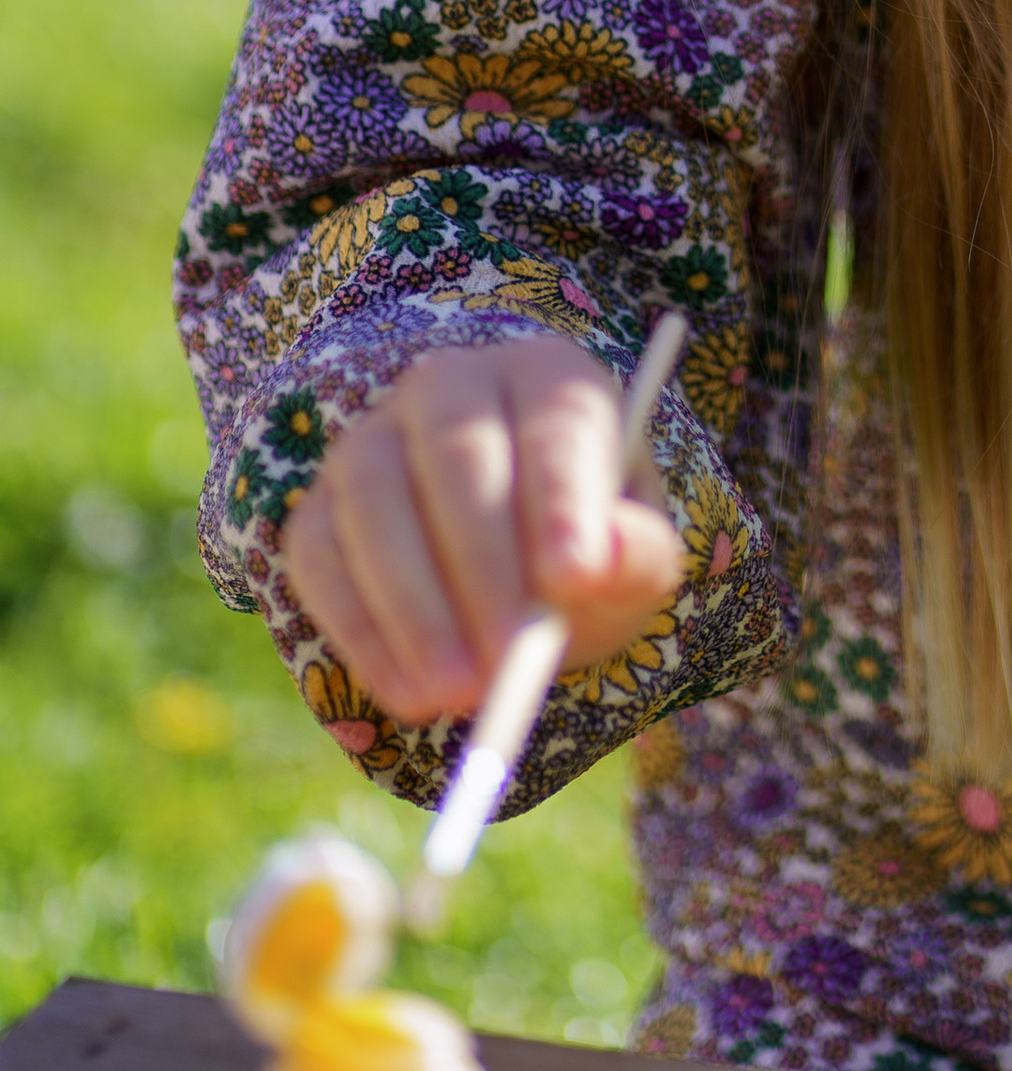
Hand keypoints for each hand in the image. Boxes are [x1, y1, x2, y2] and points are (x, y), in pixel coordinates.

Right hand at [282, 338, 685, 722]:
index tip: (575, 578)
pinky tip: (407, 692)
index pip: (556, 424)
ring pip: (377, 502)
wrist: (511, 575)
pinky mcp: (318, 507)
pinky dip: (363, 632)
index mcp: (547, 377)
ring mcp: (371, 439)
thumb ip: (635, 557)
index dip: (562, 500)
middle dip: (484, 567)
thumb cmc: (578, 554)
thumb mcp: (629, 562)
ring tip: (460, 693)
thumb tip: (604, 560)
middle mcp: (451, 387)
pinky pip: (322, 558)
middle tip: (509, 659)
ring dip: (417, 608)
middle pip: (457, 457)